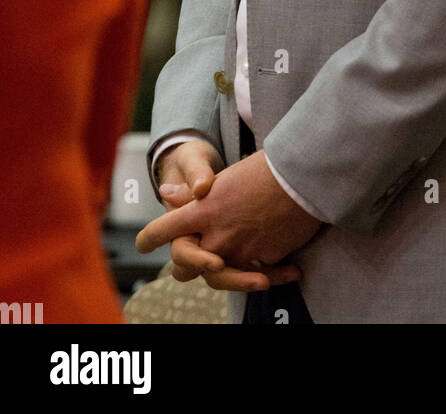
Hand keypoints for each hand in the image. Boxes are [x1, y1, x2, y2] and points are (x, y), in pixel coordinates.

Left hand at [137, 150, 321, 290]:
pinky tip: (283, 273)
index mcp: (203, 210)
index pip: (163, 229)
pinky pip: (258, 275)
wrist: (301, 176)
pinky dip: (269, 275)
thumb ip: (196, 192)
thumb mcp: (226, 177)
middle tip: (193, 263)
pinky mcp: (263, 260)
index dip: (148, 238)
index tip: (142, 244)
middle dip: (187, 265)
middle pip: (184, 266)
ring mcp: (238, 251)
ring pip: (218, 278)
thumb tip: (168, 192)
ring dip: (227, 277)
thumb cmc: (264, 169)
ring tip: (241, 274)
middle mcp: (215, 235)